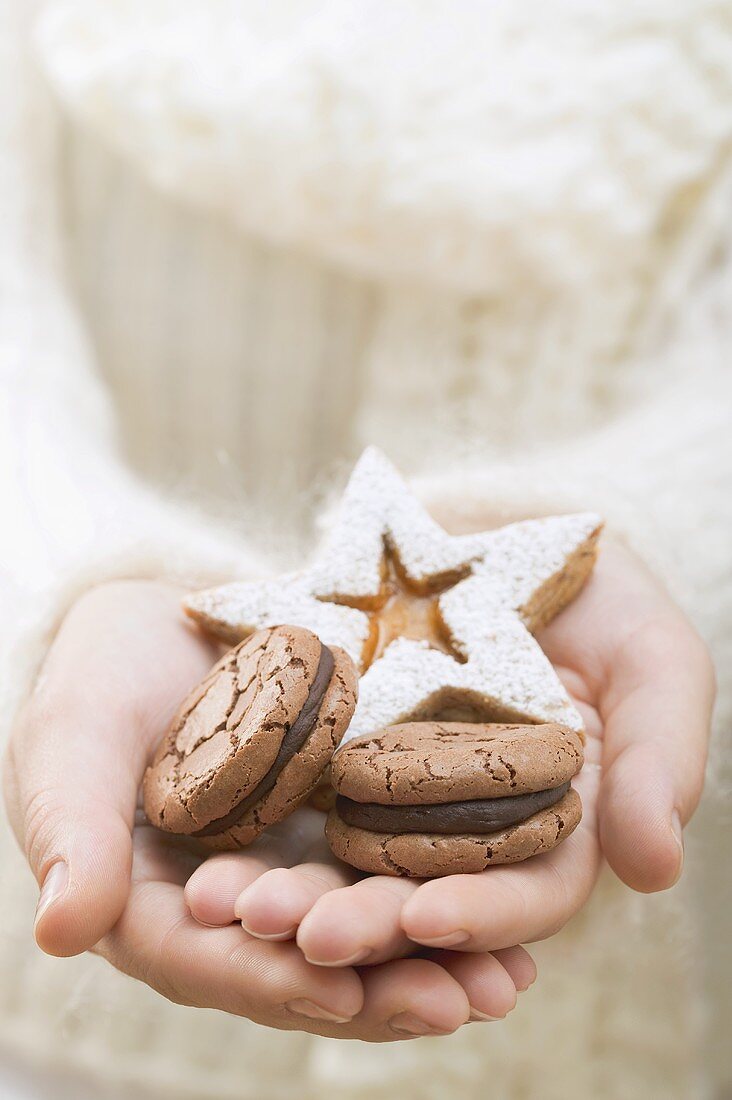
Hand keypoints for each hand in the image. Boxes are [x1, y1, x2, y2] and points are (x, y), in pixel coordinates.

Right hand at [2, 580, 533, 1038]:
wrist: (174, 617)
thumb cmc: (105, 673)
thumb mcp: (75, 734)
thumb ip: (71, 824)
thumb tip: (63, 931)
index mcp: (152, 904)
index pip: (204, 959)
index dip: (266, 977)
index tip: (335, 990)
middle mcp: (232, 906)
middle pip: (299, 965)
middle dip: (376, 988)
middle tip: (455, 1004)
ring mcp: (293, 868)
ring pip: (360, 931)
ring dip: (431, 962)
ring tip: (503, 985)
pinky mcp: (344, 825)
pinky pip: (395, 869)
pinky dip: (449, 896)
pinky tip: (515, 922)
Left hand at [187, 539, 713, 960]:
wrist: (484, 512)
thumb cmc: (588, 582)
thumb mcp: (650, 653)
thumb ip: (661, 751)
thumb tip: (657, 868)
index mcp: (549, 818)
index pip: (526, 888)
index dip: (487, 912)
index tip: (430, 920)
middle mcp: (464, 816)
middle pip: (420, 889)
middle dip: (370, 921)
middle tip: (308, 938)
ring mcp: (386, 781)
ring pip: (341, 855)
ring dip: (294, 891)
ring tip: (235, 906)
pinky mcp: (323, 740)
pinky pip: (284, 787)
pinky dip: (251, 820)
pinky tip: (206, 842)